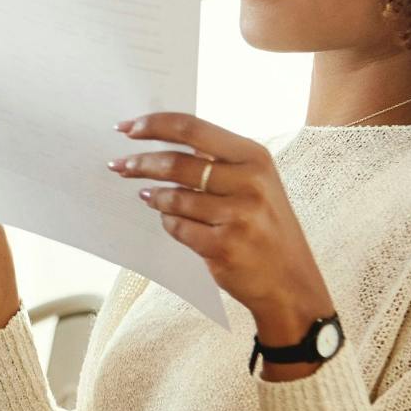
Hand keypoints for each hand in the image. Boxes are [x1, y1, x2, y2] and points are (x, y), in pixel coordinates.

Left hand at [110, 112, 336, 370]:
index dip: (154, 125)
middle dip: (140, 163)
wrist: (292, 285)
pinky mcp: (224, 246)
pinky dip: (168, 223)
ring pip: (173, 198)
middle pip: (176, 162)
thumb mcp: (256, 183)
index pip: (192, 128)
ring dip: (154, 197)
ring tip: (147, 197)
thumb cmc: (267, 228)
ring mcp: (238, 216)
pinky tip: (170, 222)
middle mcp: (250, 182)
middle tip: (118, 165)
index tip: (126, 127)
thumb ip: (217, 161)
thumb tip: (161, 142)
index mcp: (255, 157)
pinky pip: (177, 227)